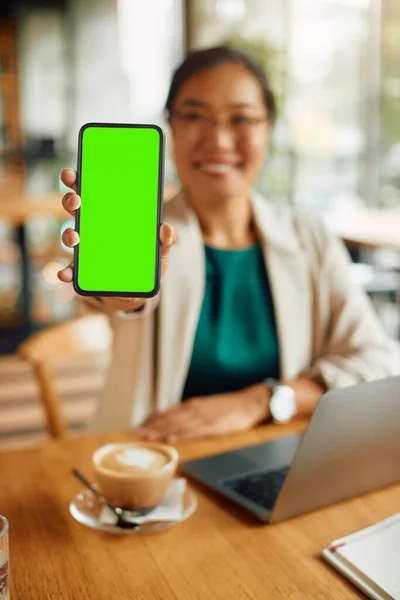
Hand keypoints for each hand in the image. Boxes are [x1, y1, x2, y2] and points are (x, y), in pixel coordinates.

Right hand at [57, 168, 177, 311]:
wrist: (138, 291)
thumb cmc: (147, 264)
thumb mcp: (160, 251)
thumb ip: (166, 241)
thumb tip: (167, 228)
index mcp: (110, 216)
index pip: (92, 192)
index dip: (79, 180)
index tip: (72, 173)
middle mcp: (93, 228)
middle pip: (76, 208)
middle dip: (71, 200)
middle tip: (76, 200)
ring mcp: (86, 249)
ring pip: (70, 236)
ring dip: (68, 235)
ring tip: (74, 238)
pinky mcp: (83, 271)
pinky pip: (70, 269)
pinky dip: (65, 272)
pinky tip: (64, 274)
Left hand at [137, 385, 269, 442]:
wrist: (250, 402)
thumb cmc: (230, 407)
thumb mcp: (208, 407)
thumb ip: (193, 413)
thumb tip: (177, 423)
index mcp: (193, 406)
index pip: (169, 414)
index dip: (155, 421)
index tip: (141, 428)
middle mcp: (195, 409)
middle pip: (170, 419)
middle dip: (153, 427)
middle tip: (138, 435)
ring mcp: (204, 417)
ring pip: (178, 425)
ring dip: (162, 431)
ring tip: (148, 438)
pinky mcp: (214, 425)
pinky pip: (194, 431)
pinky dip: (181, 435)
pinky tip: (171, 439)